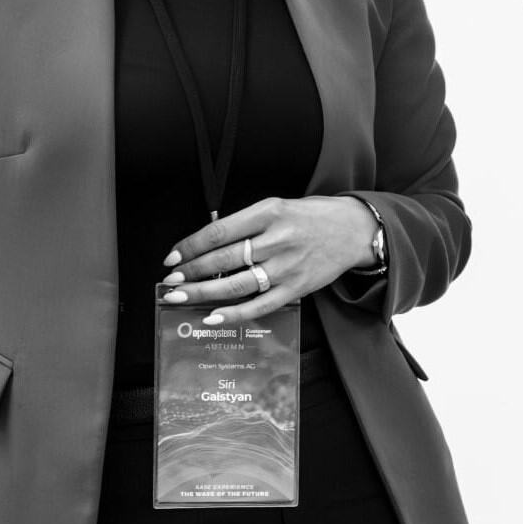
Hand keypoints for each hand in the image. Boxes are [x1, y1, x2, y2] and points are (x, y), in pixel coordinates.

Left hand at [161, 196, 378, 327]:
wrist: (353, 230)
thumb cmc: (311, 217)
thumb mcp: (277, 207)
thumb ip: (246, 224)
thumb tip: (206, 246)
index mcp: (269, 213)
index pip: (219, 232)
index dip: (191, 246)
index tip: (173, 257)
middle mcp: (277, 239)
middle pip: (223, 260)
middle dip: (191, 272)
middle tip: (169, 281)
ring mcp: (287, 267)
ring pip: (236, 284)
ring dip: (203, 293)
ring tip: (180, 297)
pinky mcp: (297, 289)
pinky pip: (260, 305)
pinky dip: (234, 314)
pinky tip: (213, 317)